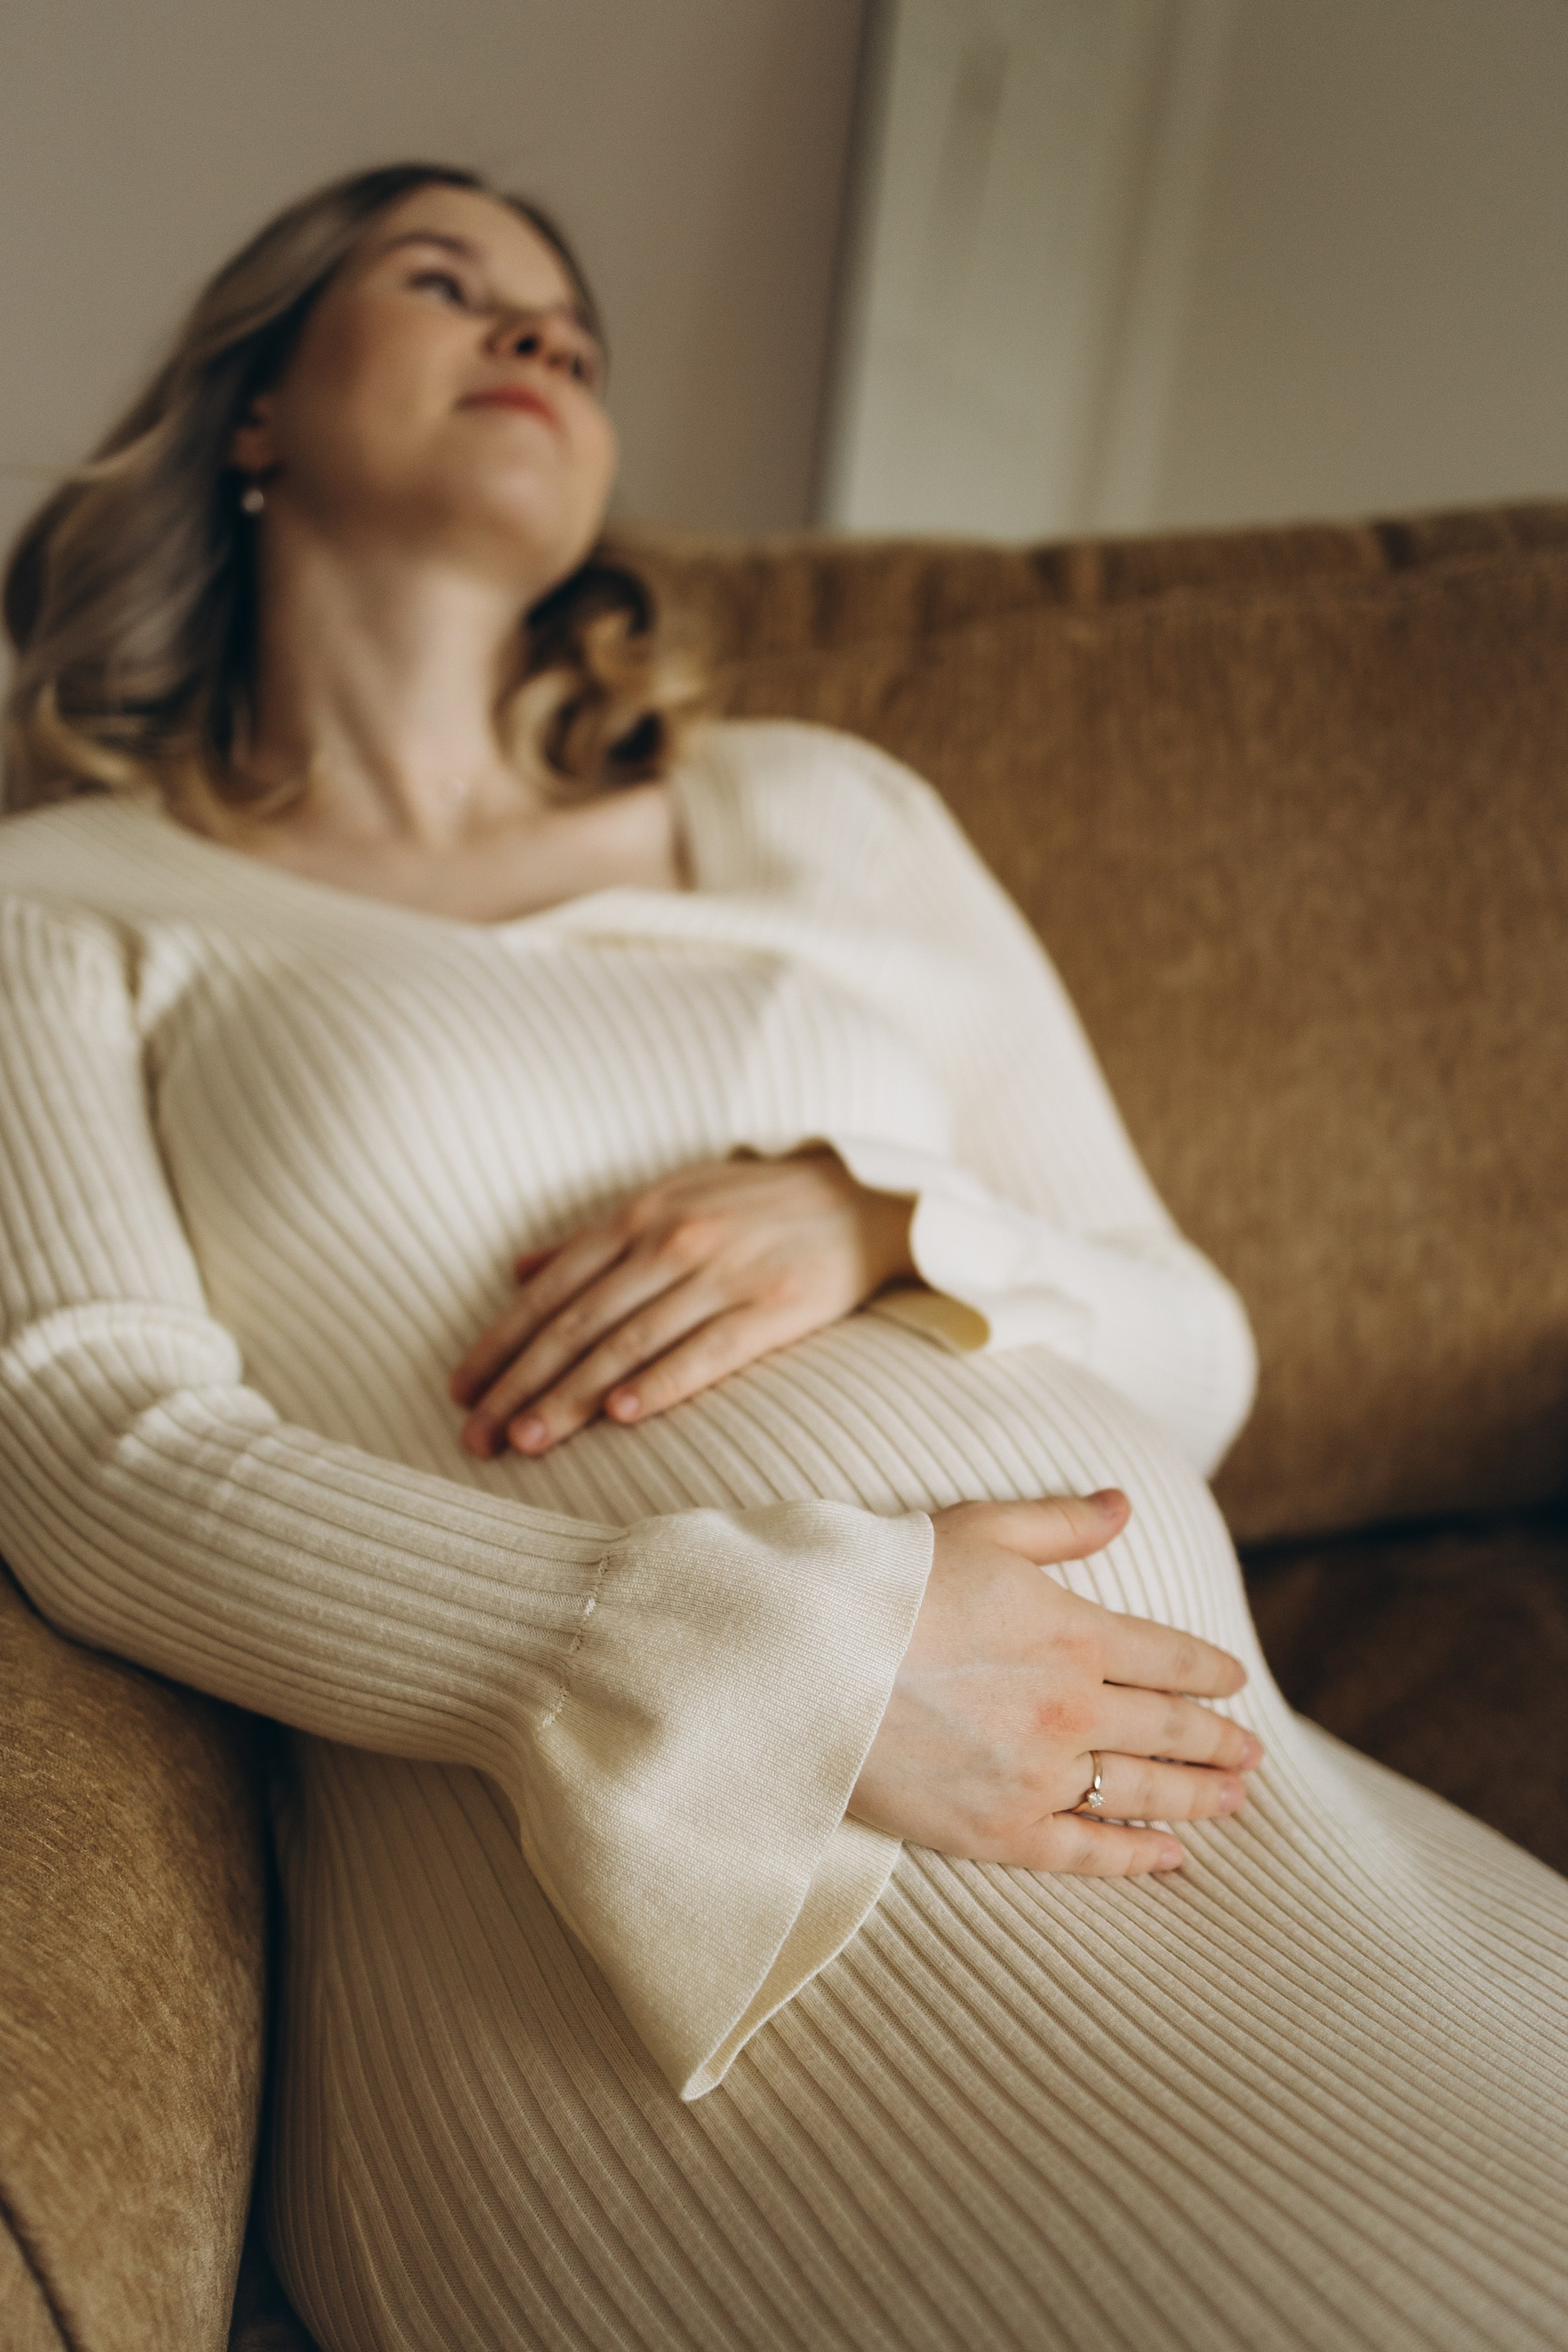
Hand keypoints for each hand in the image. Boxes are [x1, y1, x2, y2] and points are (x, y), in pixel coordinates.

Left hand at [451, 1150, 914, 1456]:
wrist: (860, 1200)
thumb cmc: (750, 1205)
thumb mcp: (667, 1199)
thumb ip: (592, 1239)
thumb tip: (517, 1270)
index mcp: (638, 1216)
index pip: (551, 1289)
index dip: (501, 1341)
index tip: (460, 1391)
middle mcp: (672, 1241)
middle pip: (578, 1322)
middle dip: (520, 1382)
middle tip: (476, 1436)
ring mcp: (723, 1274)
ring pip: (629, 1343)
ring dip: (572, 1395)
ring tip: (527, 1440)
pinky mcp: (774, 1307)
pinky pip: (707, 1351)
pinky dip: (661, 1382)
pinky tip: (622, 1415)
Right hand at [850, 1491, 1260, 1874]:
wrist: (809, 1660)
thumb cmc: (888, 1583)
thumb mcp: (981, 1528)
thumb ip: (1061, 1523)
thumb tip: (1124, 1504)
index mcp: (1076, 1633)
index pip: (1171, 1658)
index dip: (1211, 1673)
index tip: (1236, 1684)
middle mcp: (1072, 1709)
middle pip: (1170, 1730)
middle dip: (1218, 1741)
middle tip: (1252, 1754)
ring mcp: (1039, 1775)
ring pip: (1141, 1792)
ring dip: (1198, 1798)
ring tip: (1234, 1801)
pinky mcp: (998, 1830)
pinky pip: (1087, 1851)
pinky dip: (1137, 1858)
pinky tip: (1171, 1859)